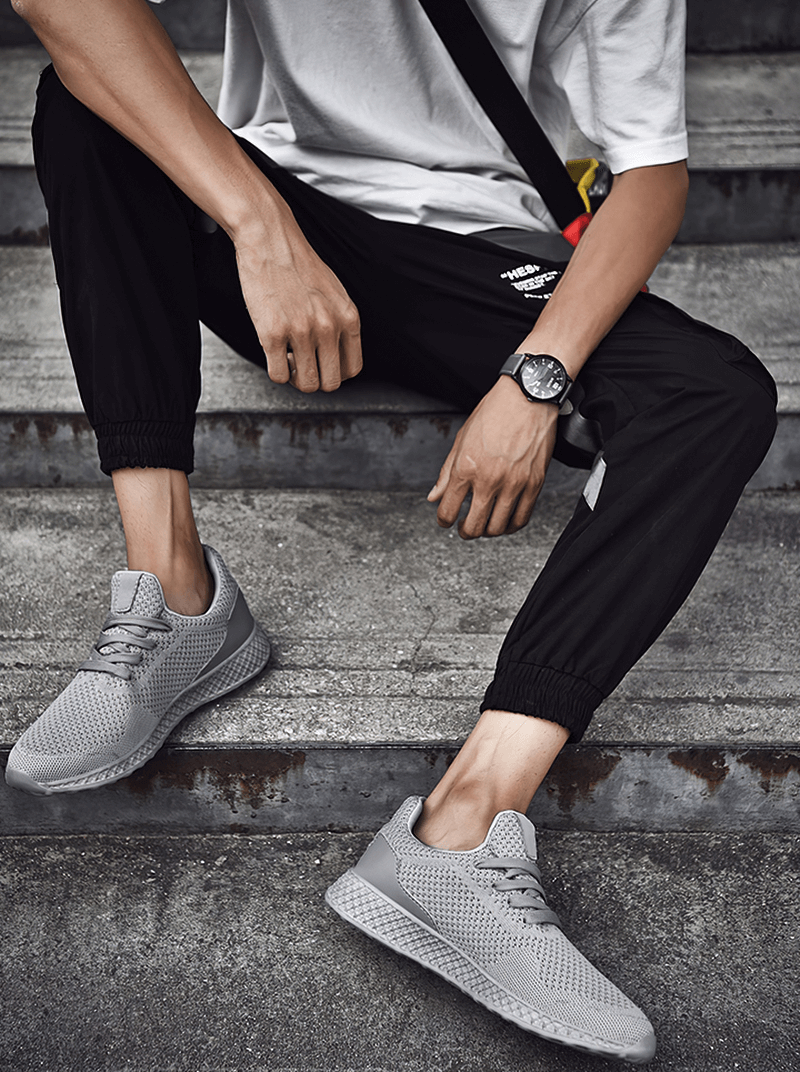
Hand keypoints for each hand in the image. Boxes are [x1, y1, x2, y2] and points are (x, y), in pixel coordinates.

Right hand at [233, 214, 361, 392]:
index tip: (324, 366)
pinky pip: (278, 376)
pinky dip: (276, 372)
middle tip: (304, 366)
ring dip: (295, 377)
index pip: (353, 369)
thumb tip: (337, 353)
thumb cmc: (299, 263)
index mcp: (348, 317)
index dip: (336, 373)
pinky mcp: (272, 334)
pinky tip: (275, 354)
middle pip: (330, 383)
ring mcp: (301, 332)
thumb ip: (340, 322)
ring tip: (289, 358)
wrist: (270, 239)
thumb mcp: (334, 293)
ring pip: (306, 384)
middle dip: (316, 380)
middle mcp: (328, 327)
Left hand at [428, 376, 557, 537]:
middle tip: (464, 528)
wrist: (528, 396)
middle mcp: (489, 479)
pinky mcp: (534, 483)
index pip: (447, 510)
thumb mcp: (462, 439)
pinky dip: (511, 526)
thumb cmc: (495, 412)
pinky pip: (522, 518)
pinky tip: (505, 521)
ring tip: (485, 524)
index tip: (445, 520)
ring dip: (487, 531)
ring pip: (498, 527)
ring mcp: (514, 484)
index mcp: (466, 467)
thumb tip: (434, 496)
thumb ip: (446, 472)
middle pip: (473, 526)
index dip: (443, 520)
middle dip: (465, 531)